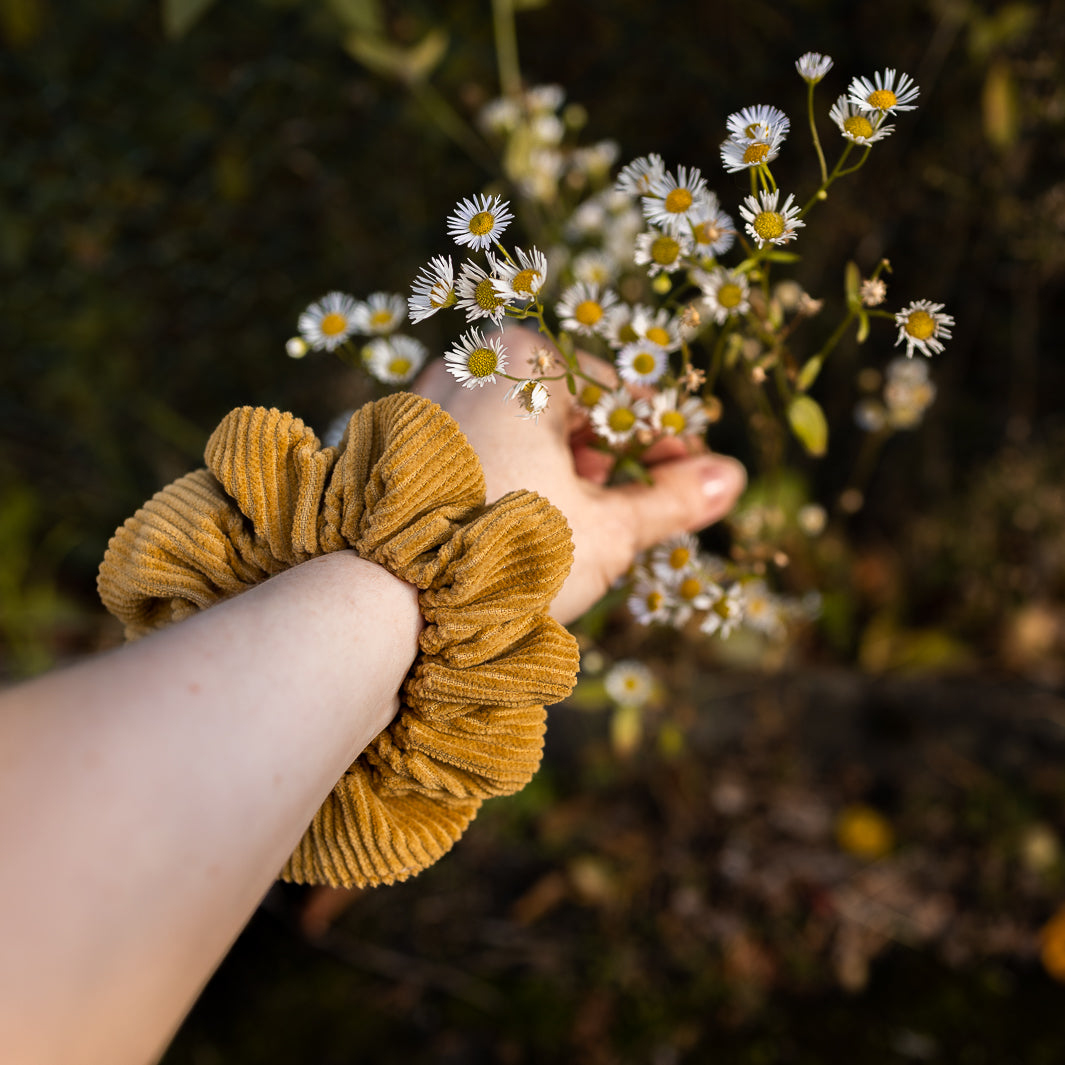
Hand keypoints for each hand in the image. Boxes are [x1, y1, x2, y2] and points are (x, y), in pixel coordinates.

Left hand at [413, 325, 745, 623]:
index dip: (668, 444)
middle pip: (568, 409)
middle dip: (608, 462)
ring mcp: (423, 400)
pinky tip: (514, 528)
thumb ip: (670, 500)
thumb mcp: (605, 530)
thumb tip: (730, 479)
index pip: (623, 397)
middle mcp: (467, 362)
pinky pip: (473, 449)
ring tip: (571, 528)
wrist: (382, 600)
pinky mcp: (395, 442)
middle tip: (629, 513)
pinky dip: (507, 478)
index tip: (693, 482)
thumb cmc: (502, 554)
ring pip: (518, 430)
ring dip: (559, 474)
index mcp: (524, 360)